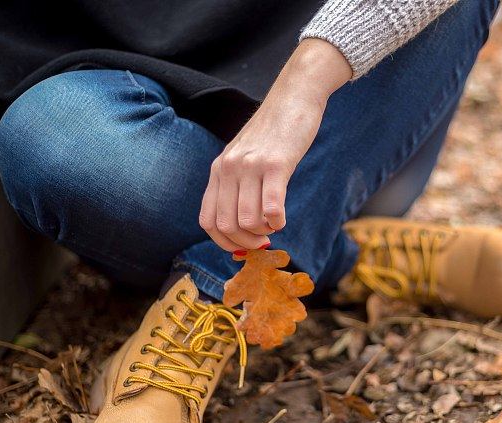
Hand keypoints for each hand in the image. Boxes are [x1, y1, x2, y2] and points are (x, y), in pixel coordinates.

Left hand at [199, 38, 351, 251]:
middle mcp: (228, 168)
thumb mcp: (244, 158)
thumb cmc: (273, 134)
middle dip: (246, 241)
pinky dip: (277, 222)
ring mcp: (250, 166)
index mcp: (218, 170)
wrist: (293, 98)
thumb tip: (241, 226)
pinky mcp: (275, 164)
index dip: (225, 242)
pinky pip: (271, 207)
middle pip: (226, 225)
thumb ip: (237, 186)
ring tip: (274, 225)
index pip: (208, 221)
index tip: (244, 245)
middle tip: (263, 240)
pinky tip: (282, 219)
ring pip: (246, 220)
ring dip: (263, 233)